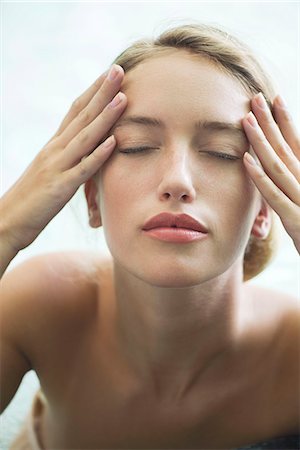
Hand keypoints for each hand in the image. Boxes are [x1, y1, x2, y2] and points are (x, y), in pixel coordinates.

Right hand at [0, 65, 126, 251]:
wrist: (7, 221)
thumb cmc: (31, 199)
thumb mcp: (49, 171)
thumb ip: (66, 157)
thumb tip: (85, 147)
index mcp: (53, 146)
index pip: (75, 111)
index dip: (93, 92)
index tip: (109, 74)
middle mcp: (55, 150)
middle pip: (81, 116)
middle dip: (101, 92)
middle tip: (119, 69)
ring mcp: (57, 167)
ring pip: (84, 137)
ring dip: (104, 117)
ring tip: (122, 98)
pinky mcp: (60, 188)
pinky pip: (82, 169)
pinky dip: (98, 155)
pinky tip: (114, 141)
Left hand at [242, 93, 299, 253]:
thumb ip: (297, 180)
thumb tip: (290, 161)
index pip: (299, 143)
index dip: (287, 121)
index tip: (275, 99)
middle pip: (287, 148)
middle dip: (271, 122)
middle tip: (255, 98)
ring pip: (279, 166)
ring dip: (261, 142)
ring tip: (247, 120)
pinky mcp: (297, 221)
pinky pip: (275, 196)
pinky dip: (260, 177)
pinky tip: (245, 160)